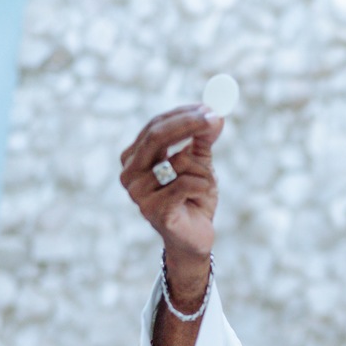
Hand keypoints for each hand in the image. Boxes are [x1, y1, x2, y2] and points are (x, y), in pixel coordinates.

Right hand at [119, 105, 223, 300]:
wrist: (195, 238)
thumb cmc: (193, 198)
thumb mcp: (200, 164)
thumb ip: (203, 140)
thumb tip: (215, 114)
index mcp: (135, 157)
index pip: (156, 126)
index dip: (183, 115)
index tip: (210, 107)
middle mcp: (130, 173)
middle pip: (157, 136)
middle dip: (189, 124)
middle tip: (215, 117)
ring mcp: (138, 193)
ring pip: (178, 162)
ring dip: (203, 170)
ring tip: (205, 186)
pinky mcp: (153, 210)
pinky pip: (185, 184)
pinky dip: (203, 187)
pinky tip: (201, 199)